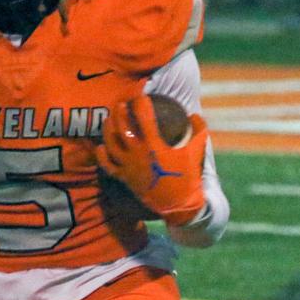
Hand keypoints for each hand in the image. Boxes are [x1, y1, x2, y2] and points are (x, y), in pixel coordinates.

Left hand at [95, 96, 207, 225]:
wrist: (178, 204)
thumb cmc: (188, 176)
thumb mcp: (197, 150)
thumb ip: (198, 130)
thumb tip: (194, 114)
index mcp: (155, 145)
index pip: (144, 117)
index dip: (140, 102)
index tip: (141, 95)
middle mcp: (138, 154)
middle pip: (122, 127)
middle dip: (120, 111)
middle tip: (121, 103)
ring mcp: (128, 166)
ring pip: (111, 143)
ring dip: (109, 128)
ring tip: (110, 118)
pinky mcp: (124, 178)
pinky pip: (107, 165)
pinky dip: (101, 155)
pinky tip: (101, 146)